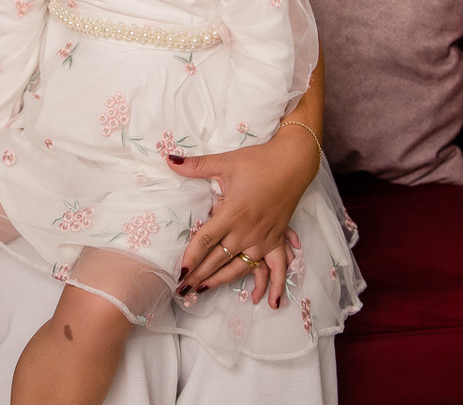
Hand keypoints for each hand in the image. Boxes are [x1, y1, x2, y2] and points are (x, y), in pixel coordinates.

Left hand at [169, 135, 317, 300]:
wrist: (293, 163)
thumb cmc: (258, 161)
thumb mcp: (225, 162)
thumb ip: (196, 165)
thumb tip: (169, 160)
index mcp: (233, 212)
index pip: (206, 240)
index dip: (191, 257)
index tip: (179, 272)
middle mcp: (247, 230)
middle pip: (218, 259)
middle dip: (198, 275)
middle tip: (181, 289)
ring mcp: (263, 238)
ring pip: (240, 268)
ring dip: (221, 281)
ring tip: (203, 290)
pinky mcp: (276, 239)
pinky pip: (275, 268)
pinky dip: (273, 286)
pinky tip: (269, 303)